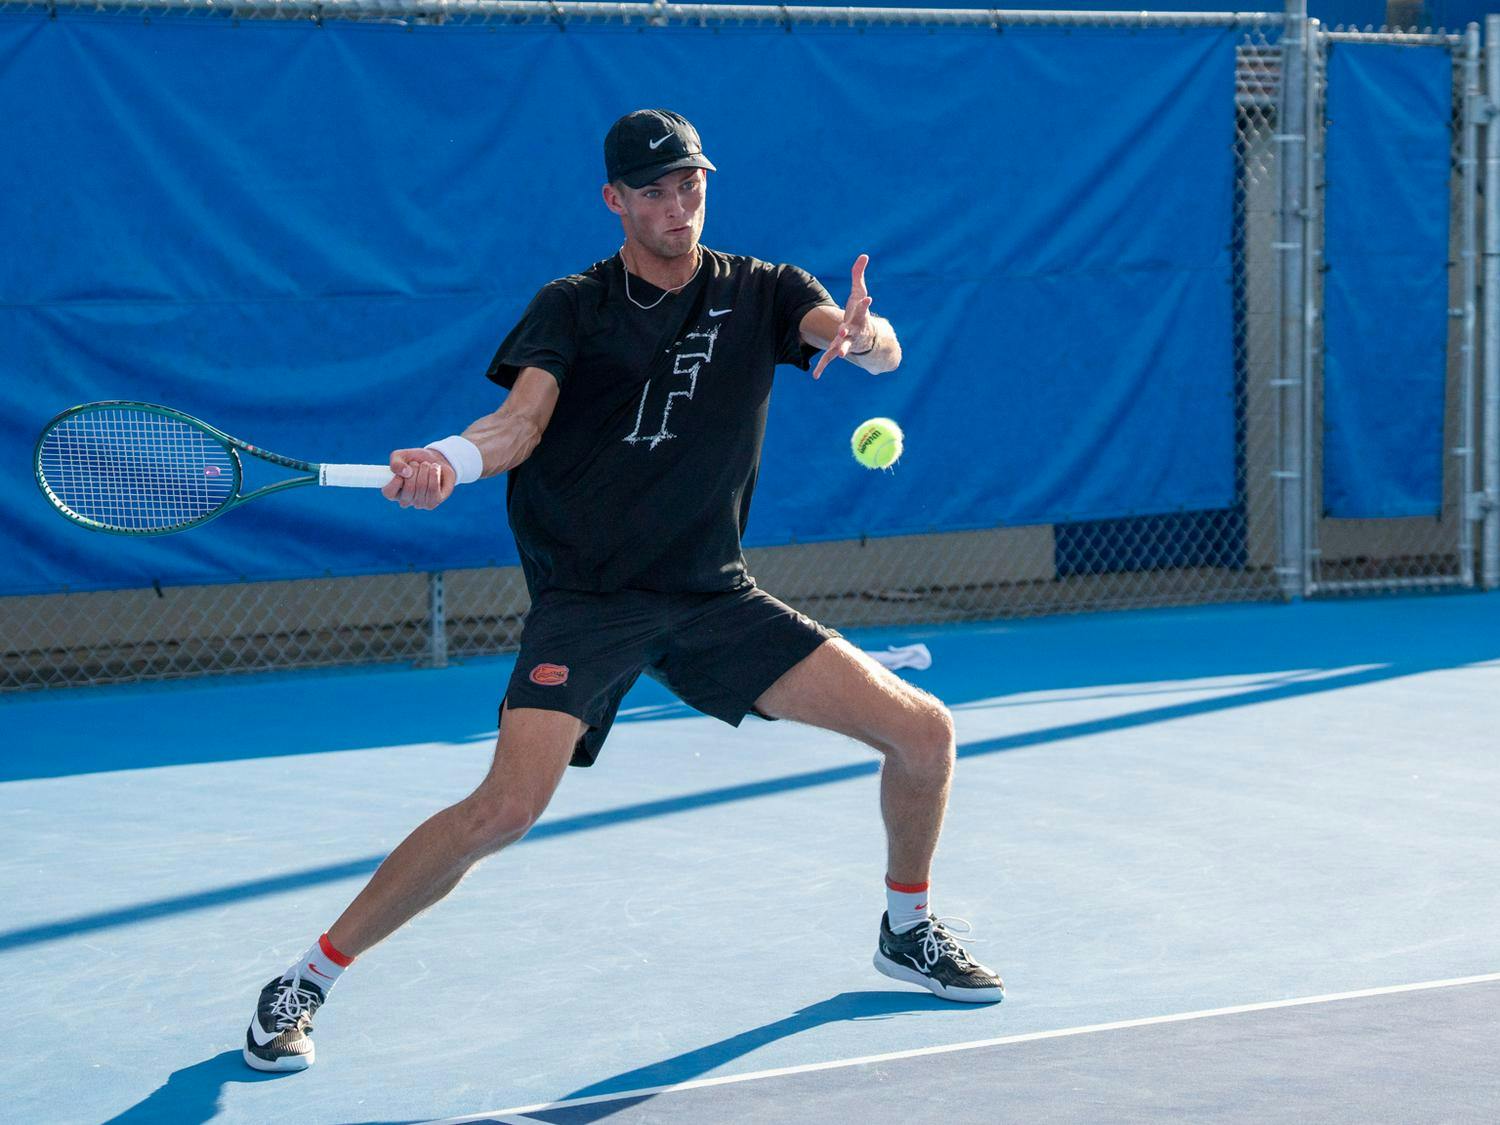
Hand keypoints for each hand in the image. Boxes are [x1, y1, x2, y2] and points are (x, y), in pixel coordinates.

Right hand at [381, 448, 456, 509]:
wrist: (435, 459)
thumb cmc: (414, 459)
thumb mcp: (400, 456)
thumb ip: (395, 463)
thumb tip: (406, 473)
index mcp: (393, 493)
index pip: (389, 493)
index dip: (396, 479)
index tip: (405, 469)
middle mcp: (405, 501)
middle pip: (409, 489)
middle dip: (414, 469)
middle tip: (416, 464)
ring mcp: (419, 504)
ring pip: (422, 486)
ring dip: (425, 469)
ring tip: (426, 465)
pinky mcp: (434, 502)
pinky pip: (433, 488)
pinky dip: (434, 474)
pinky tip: (435, 469)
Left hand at [811, 253, 875, 380]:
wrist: (867, 339)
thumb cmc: (860, 314)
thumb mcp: (860, 293)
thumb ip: (859, 275)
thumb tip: (864, 255)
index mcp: (859, 316)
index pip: (862, 308)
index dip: (865, 302)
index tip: (869, 297)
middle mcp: (854, 330)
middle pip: (852, 330)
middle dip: (848, 330)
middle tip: (844, 329)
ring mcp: (847, 342)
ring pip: (843, 346)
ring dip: (842, 350)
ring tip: (842, 355)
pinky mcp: (838, 350)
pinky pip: (829, 359)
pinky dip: (822, 366)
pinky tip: (815, 376)